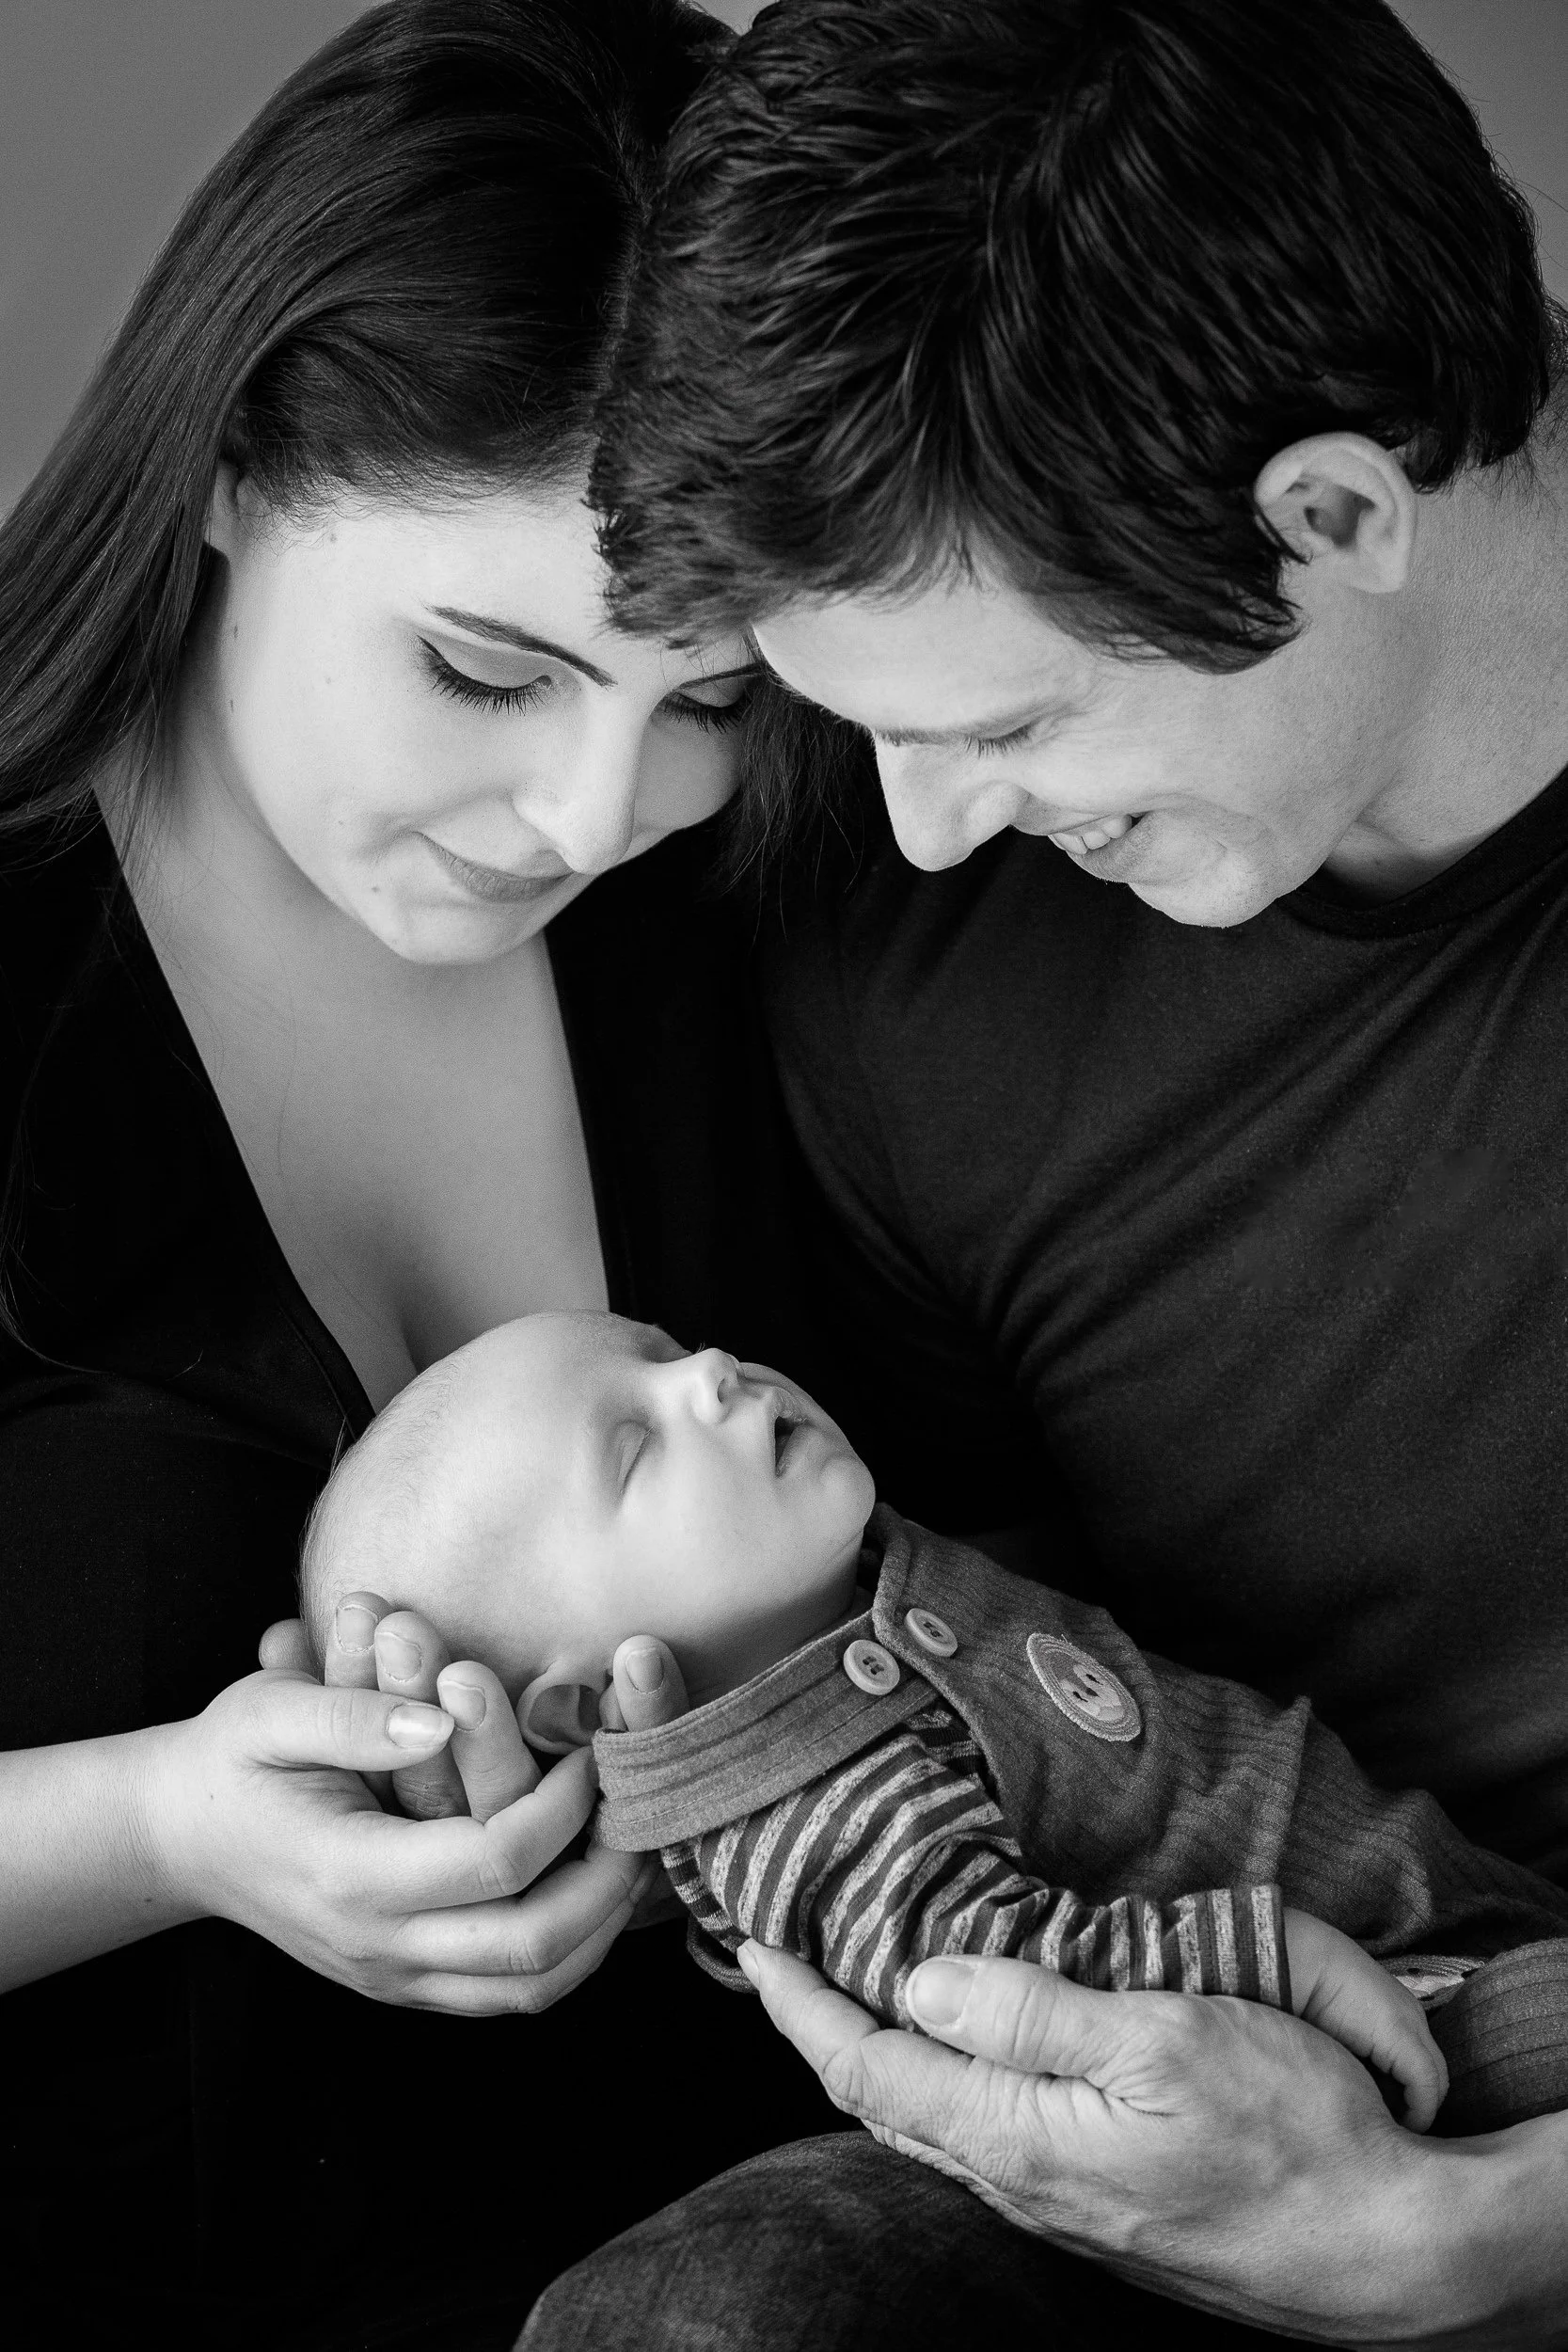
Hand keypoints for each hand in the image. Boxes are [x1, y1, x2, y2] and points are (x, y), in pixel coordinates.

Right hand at [247, 1603, 689, 2002]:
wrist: (179, 1837)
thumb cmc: (230, 1761)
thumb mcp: (269, 1713)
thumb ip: (353, 1714)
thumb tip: (438, 1721)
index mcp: (353, 1876)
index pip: (499, 1861)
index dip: (565, 1806)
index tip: (592, 1748)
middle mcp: (378, 1945)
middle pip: (533, 1945)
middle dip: (608, 1881)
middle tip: (641, 1810)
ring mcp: (391, 1978)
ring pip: (530, 1990)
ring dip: (600, 1929)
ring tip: (631, 1854)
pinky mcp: (402, 1986)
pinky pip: (504, 1997)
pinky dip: (565, 1954)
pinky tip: (588, 1891)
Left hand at [737, 1942, 1567, 2346]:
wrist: (1384, 2251)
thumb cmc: (1291, 2139)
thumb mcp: (1163, 2044)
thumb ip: (1033, 2014)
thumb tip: (917, 1982)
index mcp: (1019, 2141)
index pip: (868, 2068)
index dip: (801, 2007)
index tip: (754, 1946)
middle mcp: (1022, 2183)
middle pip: (885, 2101)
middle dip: (822, 2030)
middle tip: (785, 1962)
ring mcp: (1061, 2203)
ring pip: (934, 2124)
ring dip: (880, 2057)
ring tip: (855, 1991)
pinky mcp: (1103, 2203)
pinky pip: (989, 2137)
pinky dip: (946, 2082)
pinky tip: (966, 2050)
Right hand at [1282, 1906, 1445, 2130]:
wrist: (1293, 1958)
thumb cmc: (1297, 1992)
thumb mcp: (1330, 2031)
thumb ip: (1350, 2054)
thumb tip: (1355, 2094)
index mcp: (1391, 2012)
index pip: (1415, 2064)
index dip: (1404, 2096)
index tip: (1384, 2120)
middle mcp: (1410, 2017)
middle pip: (1432, 2075)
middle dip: (1415, 2107)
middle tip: (1393, 2135)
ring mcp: (1412, 2026)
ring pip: (1435, 2084)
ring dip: (1416, 2112)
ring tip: (1391, 2134)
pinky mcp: (1406, 2040)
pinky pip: (1426, 2090)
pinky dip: (1416, 2114)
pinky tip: (1394, 2127)